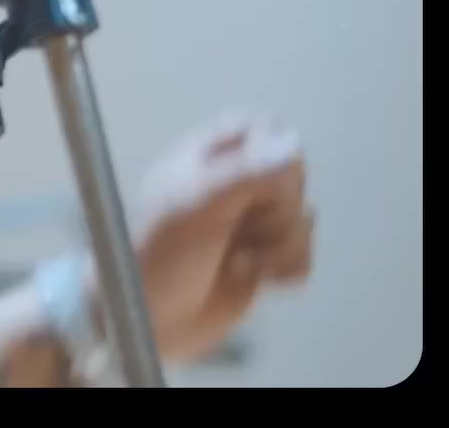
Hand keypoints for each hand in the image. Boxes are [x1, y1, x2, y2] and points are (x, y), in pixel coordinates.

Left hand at [107, 112, 313, 362]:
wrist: (145, 320)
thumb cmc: (157, 256)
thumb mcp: (194, 206)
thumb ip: (245, 173)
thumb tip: (295, 143)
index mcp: (207, 157)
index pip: (266, 127)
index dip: (275, 152)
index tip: (262, 180)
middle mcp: (232, 185)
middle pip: (293, 176)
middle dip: (277, 208)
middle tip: (239, 227)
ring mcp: (249, 225)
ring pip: (303, 219)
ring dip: (278, 245)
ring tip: (236, 260)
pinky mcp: (264, 263)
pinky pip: (303, 256)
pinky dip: (286, 270)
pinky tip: (254, 279)